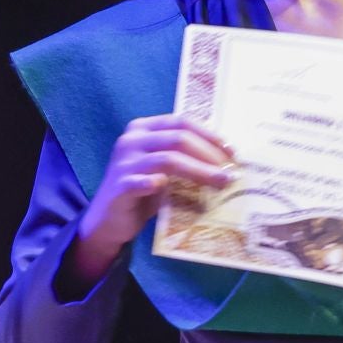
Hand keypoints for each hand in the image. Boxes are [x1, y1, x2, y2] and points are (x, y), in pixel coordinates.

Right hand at [65, 114, 234, 288]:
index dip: (209, 135)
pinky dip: (154, 184)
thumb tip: (226, 162)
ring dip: (200, 171)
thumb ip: (183, 158)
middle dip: (210, 155)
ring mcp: (123, 163)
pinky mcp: (119, 187)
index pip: (181, 123)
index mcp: (142, 129)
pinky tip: (166, 187)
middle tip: (231, 172)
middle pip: (178, 139)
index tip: (232, 153)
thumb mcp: (162, 169)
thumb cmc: (142, 192)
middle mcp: (131, 140)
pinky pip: (139, 182)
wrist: (109, 219)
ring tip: (221, 183)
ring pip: (167, 160)